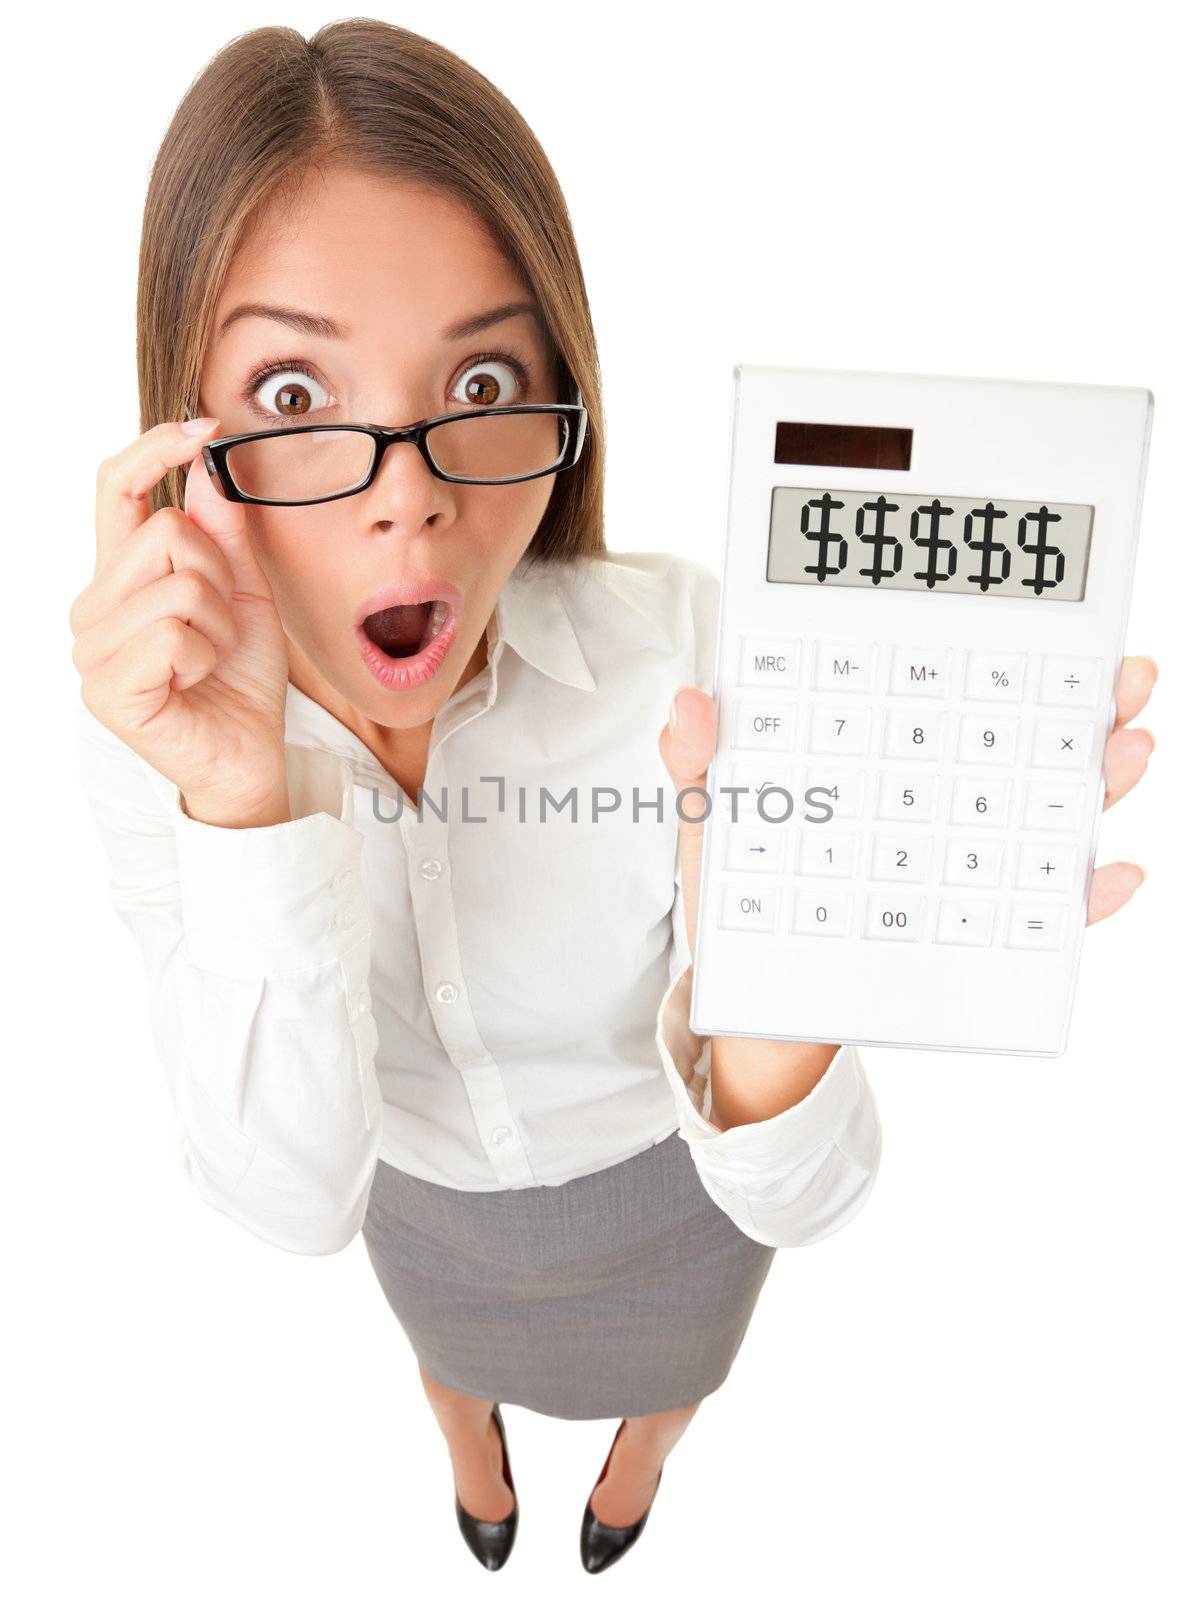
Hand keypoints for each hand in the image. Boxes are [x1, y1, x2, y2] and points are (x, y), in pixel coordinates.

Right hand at [69, 419, 291, 826]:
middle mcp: (93, 607)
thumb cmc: (239, 677)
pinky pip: (174, 633)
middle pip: (164, 531)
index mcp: (119, 576)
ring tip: (208, 658)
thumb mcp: (244, 591)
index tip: (204, 426)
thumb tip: (208, 467)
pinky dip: (205, 656)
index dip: (153, 447)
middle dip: (218, 574)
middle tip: (220, 624)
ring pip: (177, 584)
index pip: (112, 487)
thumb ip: (224, 532)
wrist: (250, 755)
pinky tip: (195, 683)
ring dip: (217, 622)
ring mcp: (92, 649)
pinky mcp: (108, 688)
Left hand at [659, 652, 1157, 954]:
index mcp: (885, 754)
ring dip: (1100, 781)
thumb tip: (691, 706)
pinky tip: (1110, 876)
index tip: (1055, 624)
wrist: (755, 1010)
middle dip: (1086, 705)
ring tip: (1124, 755)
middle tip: (1120, 681)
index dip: (1008, 651)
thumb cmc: (742, 897)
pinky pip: (1047, 916)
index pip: (956, 688)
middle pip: (1028, 740)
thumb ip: (704, 763)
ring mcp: (964, 865)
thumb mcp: (716, 821)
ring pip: (1051, 815)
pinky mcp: (978, 934)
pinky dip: (1086, 897)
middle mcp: (941, 800)